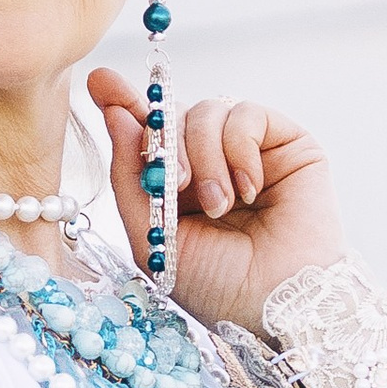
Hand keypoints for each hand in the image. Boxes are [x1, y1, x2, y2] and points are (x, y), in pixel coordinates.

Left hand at [88, 74, 346, 333]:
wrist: (276, 306)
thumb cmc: (218, 286)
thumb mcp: (150, 237)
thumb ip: (129, 177)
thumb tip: (115, 115)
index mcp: (176, 185)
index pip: (144, 132)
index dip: (123, 103)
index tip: (99, 81)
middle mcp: (210, 161)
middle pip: (171, 114)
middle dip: (164, 141)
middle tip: (177, 184)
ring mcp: (249, 150)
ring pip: (206, 110)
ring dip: (205, 157)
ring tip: (218, 205)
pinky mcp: (286, 142)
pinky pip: (245, 114)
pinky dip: (239, 150)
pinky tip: (249, 191)